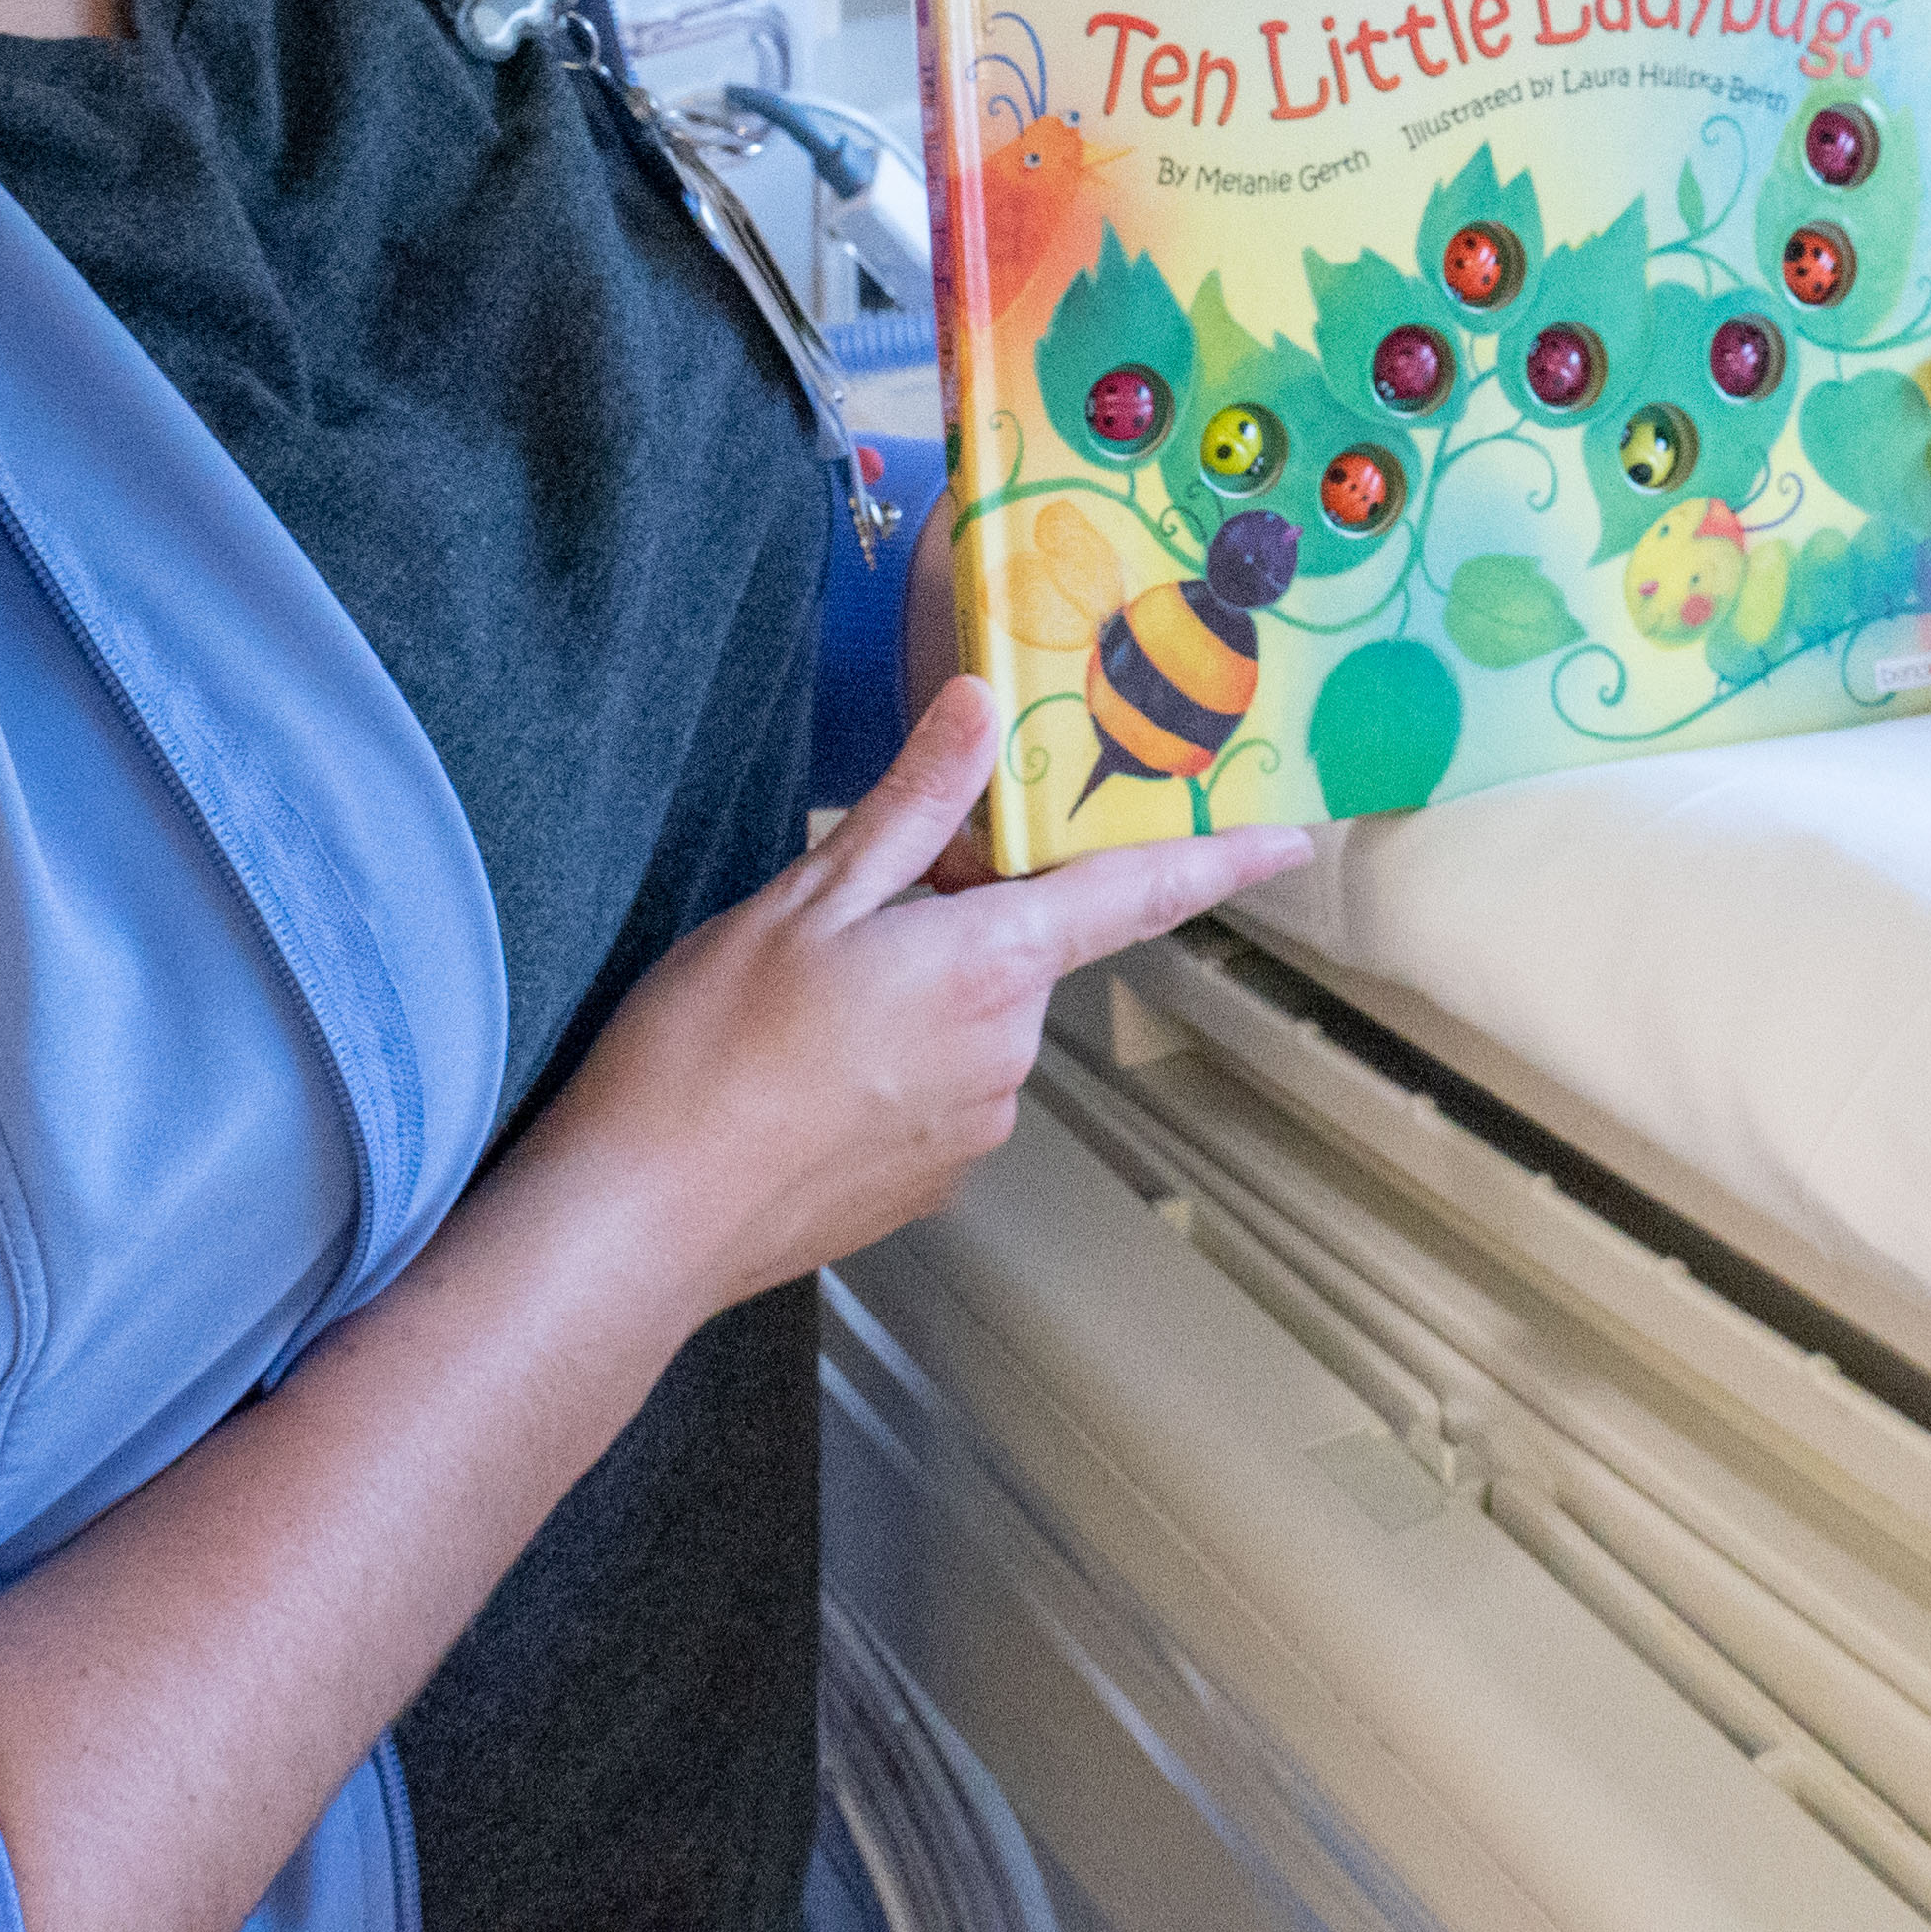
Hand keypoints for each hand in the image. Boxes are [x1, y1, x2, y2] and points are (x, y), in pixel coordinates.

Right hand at [533, 679, 1300, 1310]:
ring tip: (804, 1000)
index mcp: (989, 965)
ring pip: (980, 1017)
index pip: (1134, 894)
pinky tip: (807, 1067)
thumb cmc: (708, 1052)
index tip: (1291, 835)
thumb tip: (981, 709)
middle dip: (968, 911)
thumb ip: (911, 807)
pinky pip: (944, 1087)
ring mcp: (976, 1127)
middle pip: (1027, 947)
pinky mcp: (932, 1181)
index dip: (1220, 859)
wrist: (640, 1222)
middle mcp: (1009, 1052)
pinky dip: (897, 1060)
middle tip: (854, 905)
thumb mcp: (804, 900)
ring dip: (925, 988)